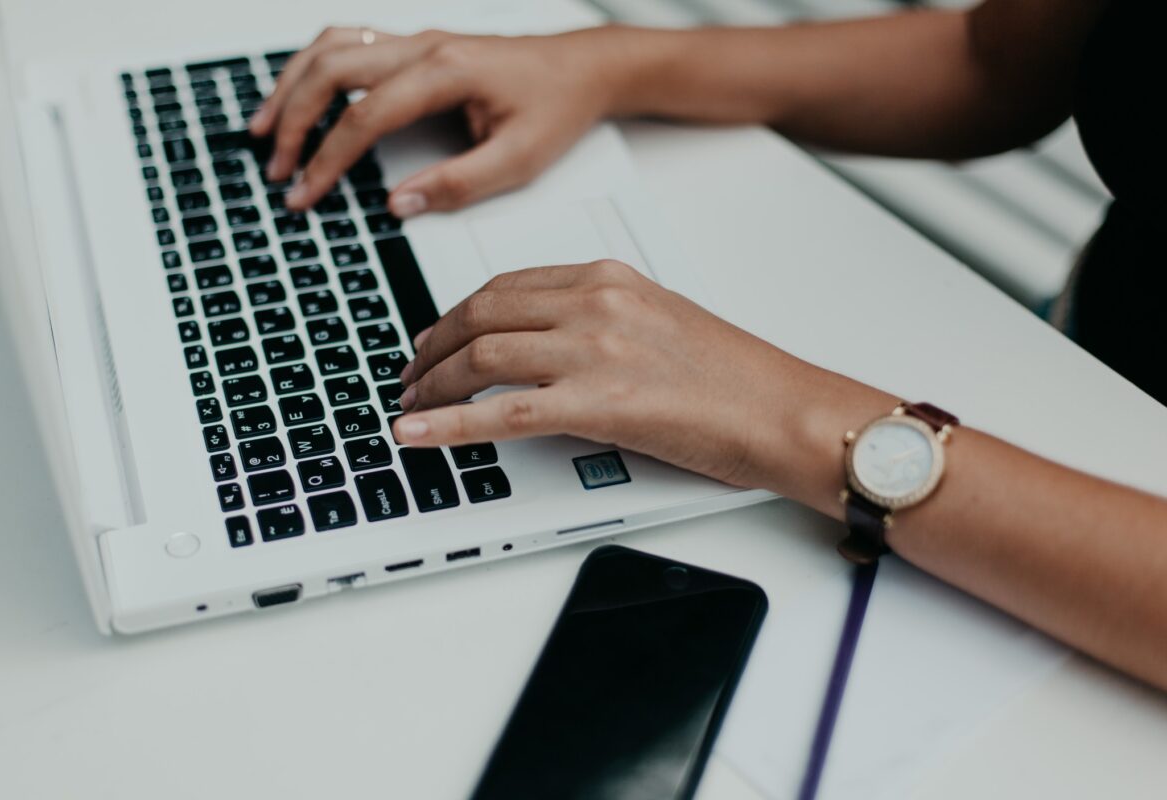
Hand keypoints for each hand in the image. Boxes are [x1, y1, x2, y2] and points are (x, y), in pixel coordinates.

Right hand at [250, 27, 621, 215]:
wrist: (582, 68)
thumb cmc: (557, 107)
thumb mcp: (519, 159)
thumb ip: (458, 184)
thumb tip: (397, 204)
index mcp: (447, 72)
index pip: (365, 115)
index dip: (326, 159)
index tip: (304, 195)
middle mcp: (424, 46)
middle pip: (332, 70)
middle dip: (293, 121)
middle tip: (278, 170)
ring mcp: (417, 40)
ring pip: (331, 46)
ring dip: (291, 85)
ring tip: (264, 129)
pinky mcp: (415, 45)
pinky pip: (349, 42)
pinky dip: (313, 67)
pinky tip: (298, 96)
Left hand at [391, 260, 814, 487]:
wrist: (783, 411)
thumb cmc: (735, 377)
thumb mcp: (657, 322)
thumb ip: (598, 323)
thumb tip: (544, 352)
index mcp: (608, 279)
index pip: (506, 286)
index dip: (456, 314)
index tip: (437, 336)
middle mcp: (595, 304)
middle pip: (480, 314)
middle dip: (432, 346)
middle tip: (411, 372)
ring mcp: (594, 351)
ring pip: (481, 357)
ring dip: (432, 384)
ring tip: (411, 405)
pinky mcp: (597, 404)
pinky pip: (500, 414)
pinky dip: (447, 424)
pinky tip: (416, 432)